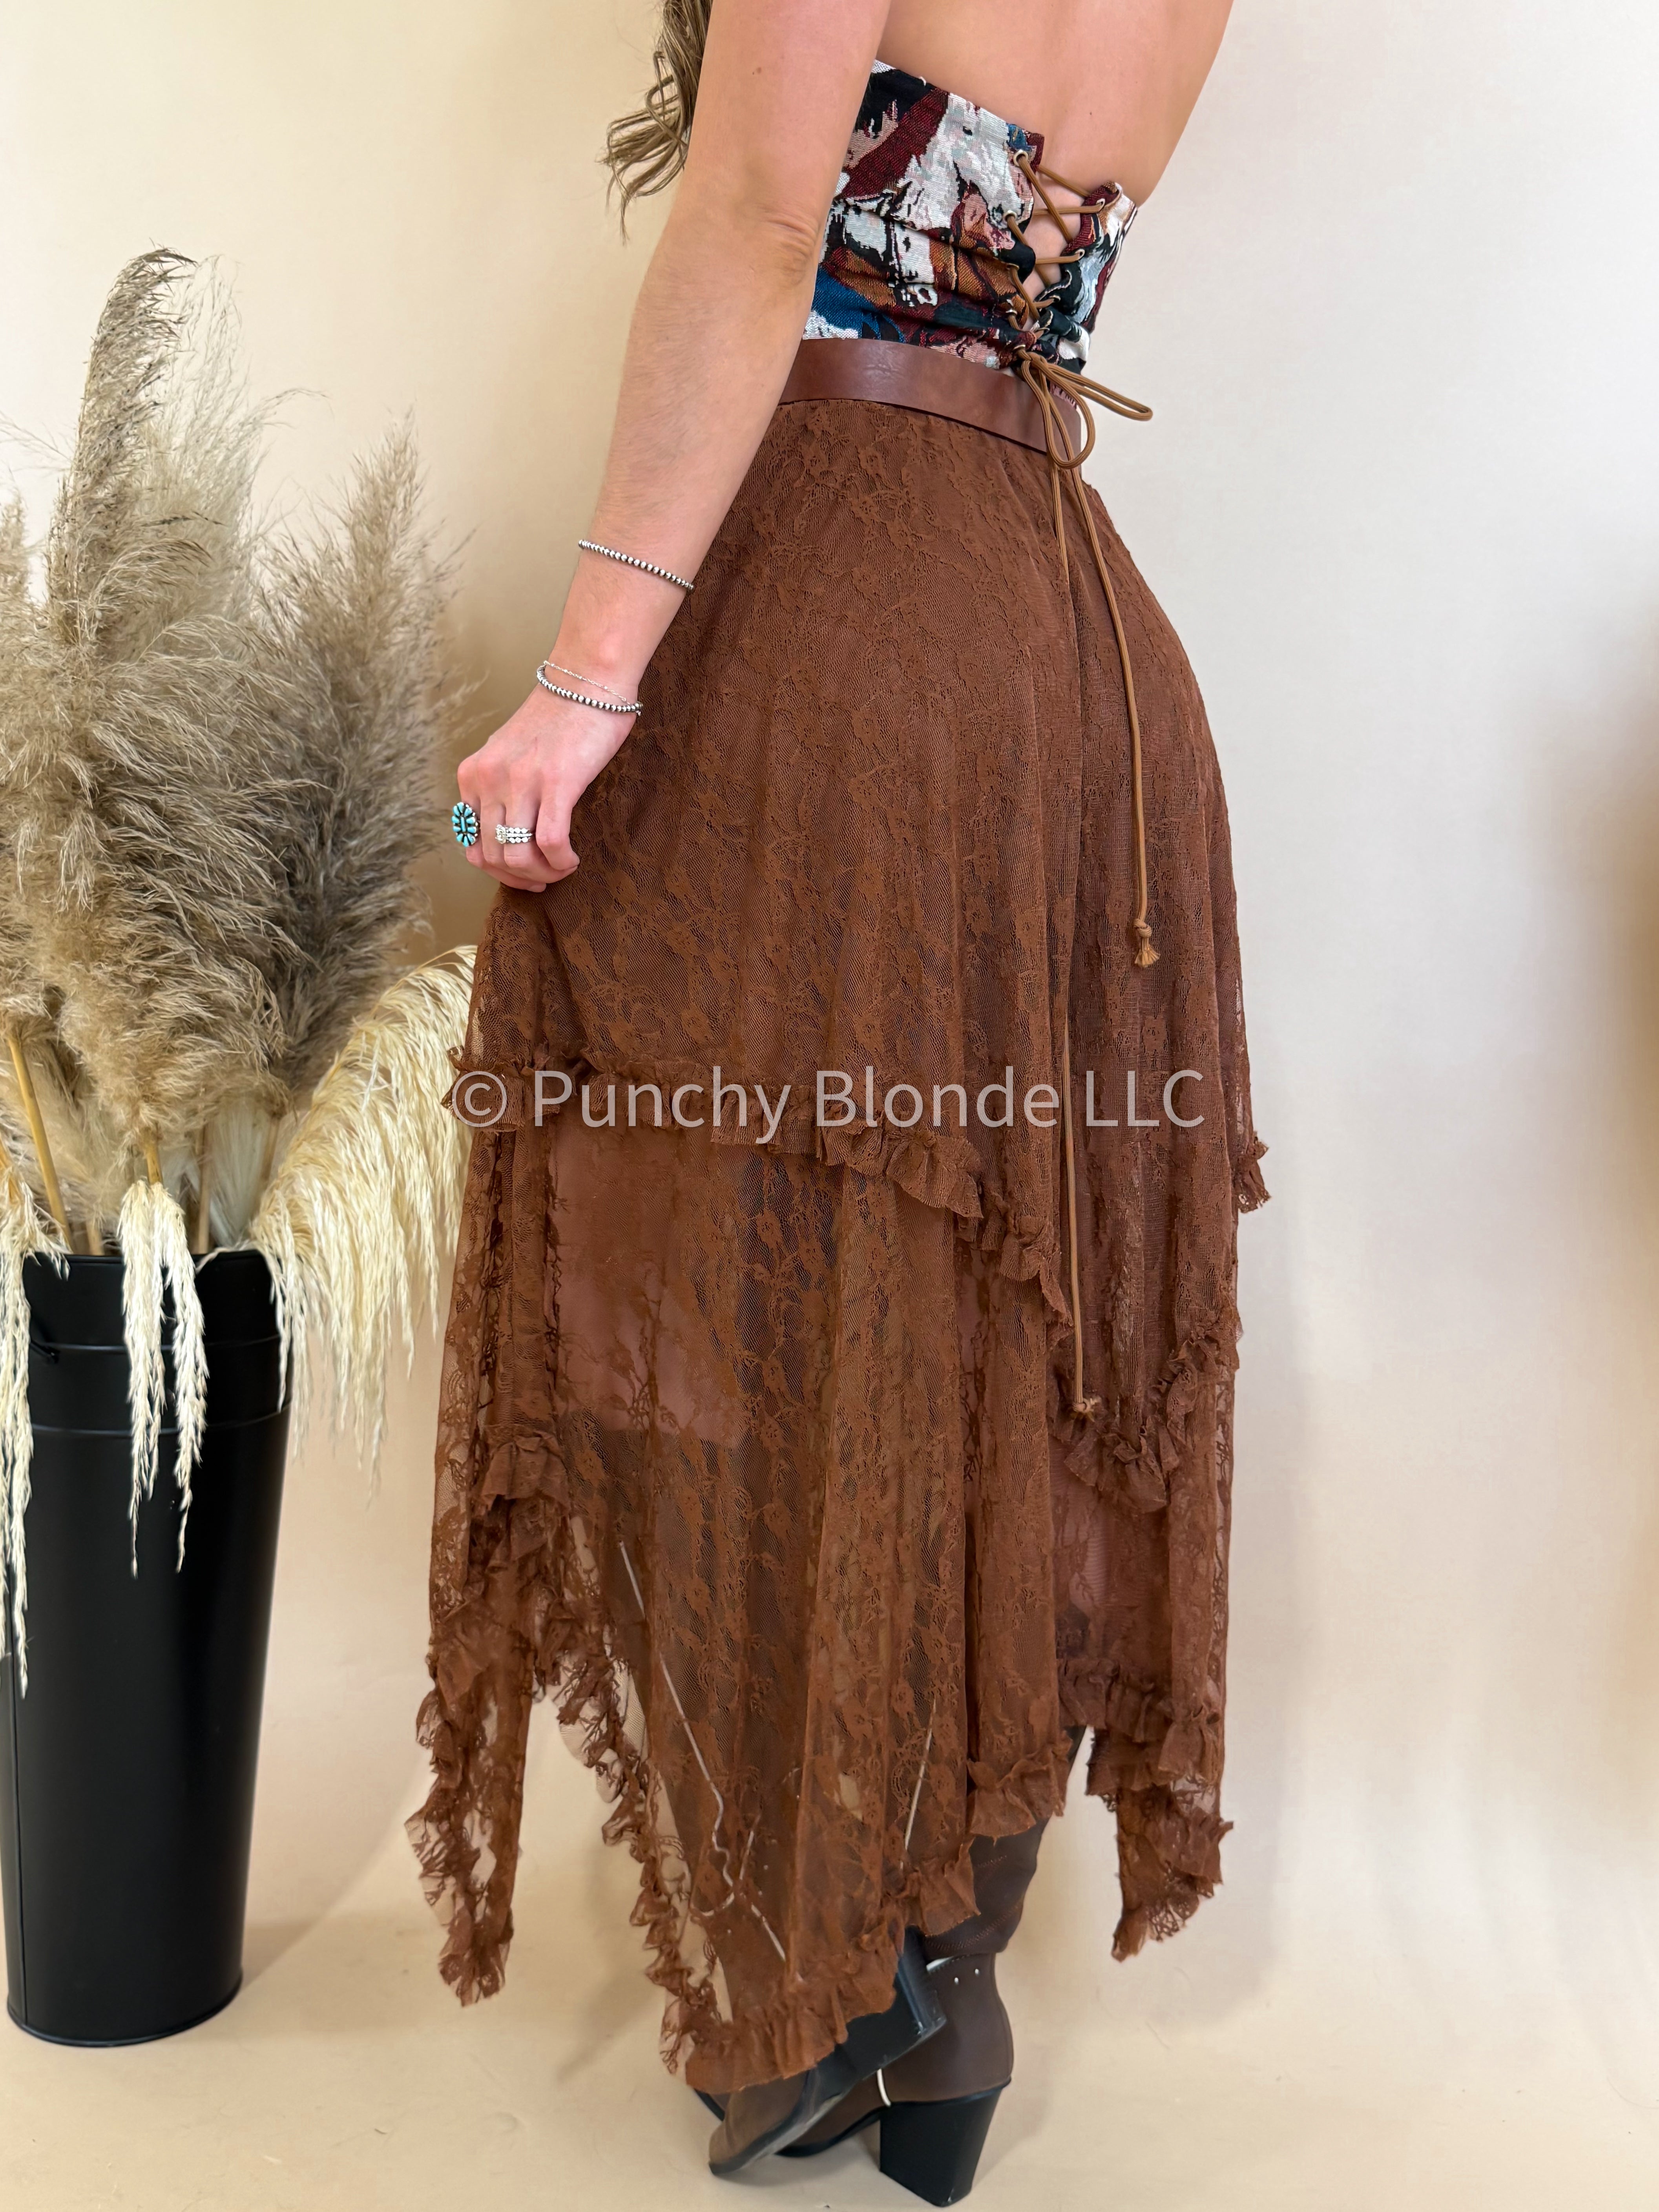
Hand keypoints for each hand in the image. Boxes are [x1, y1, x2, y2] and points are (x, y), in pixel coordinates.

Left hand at [455, 681, 637, 890]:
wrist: (586, 682)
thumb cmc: (557, 720)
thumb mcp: (509, 754)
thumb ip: (499, 789)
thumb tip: (505, 838)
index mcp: (473, 774)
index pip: (471, 844)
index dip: (498, 872)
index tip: (524, 874)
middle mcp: (488, 778)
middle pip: (493, 857)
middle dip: (521, 878)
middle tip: (546, 877)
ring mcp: (520, 781)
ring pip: (517, 857)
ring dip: (543, 874)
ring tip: (562, 868)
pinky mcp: (555, 782)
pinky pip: (551, 843)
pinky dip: (562, 862)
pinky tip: (573, 859)